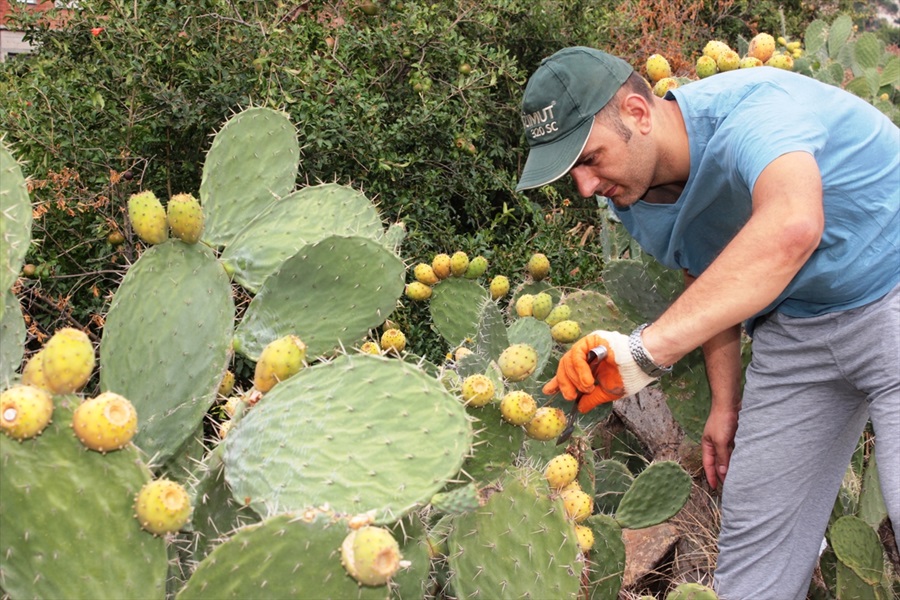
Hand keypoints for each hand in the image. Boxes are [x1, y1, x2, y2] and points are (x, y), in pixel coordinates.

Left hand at [542, 330, 657, 412]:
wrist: (642, 363)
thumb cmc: (629, 376)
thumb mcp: (606, 392)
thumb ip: (591, 399)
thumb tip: (580, 409)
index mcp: (589, 368)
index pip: (567, 373)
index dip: (557, 382)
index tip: (547, 391)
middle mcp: (586, 356)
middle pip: (564, 367)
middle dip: (564, 383)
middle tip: (570, 396)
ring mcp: (588, 347)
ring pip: (568, 361)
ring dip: (575, 378)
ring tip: (587, 388)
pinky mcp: (591, 340)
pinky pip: (577, 354)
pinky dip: (580, 369)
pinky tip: (588, 380)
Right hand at [701, 404, 738, 488]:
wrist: (730, 403)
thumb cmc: (722, 420)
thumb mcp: (720, 441)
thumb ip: (722, 457)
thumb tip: (722, 473)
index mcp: (707, 445)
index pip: (708, 464)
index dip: (710, 476)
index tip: (714, 488)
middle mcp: (715, 444)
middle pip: (718, 462)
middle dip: (721, 474)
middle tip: (729, 486)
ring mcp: (725, 440)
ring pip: (728, 457)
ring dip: (731, 466)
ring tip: (738, 478)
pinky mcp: (734, 436)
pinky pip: (735, 451)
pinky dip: (738, 458)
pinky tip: (744, 463)